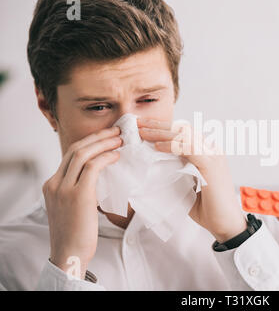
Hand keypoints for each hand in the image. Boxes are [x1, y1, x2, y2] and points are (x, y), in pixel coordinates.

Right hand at [43, 126, 121, 277]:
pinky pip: (93, 167)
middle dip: (98, 137)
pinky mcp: (78, 194)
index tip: (106, 137)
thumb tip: (100, 177)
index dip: (89, 142)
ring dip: (104, 143)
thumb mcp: (72, 206)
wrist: (69, 253)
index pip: (70, 154)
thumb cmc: (75, 233)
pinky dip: (106, 157)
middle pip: (76, 149)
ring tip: (120, 139)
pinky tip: (116, 156)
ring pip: (83, 154)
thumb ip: (79, 189)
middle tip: (116, 131)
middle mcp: (54, 182)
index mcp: (51, 184)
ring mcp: (64, 188)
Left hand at [137, 118, 246, 242]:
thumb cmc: (209, 209)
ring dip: (161, 132)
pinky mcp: (211, 165)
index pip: (184, 134)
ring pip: (184, 135)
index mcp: (208, 153)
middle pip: (183, 129)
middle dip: (159, 125)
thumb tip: (155, 167)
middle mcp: (212, 150)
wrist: (226, 226)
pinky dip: (171, 146)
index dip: (163, 128)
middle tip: (138, 123)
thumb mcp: (188, 187)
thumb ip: (177, 174)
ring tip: (142, 132)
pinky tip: (156, 146)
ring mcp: (213, 156)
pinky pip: (188, 149)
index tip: (143, 127)